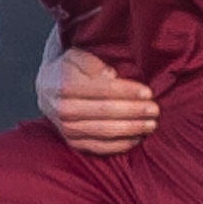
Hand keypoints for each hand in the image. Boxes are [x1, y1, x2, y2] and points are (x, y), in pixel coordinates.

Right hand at [35, 41, 158, 154]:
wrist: (47, 88)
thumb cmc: (69, 69)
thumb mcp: (76, 56)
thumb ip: (92, 62)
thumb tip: (110, 75)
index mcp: (64, 85)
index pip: (102, 90)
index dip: (127, 92)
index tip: (148, 92)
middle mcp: (63, 109)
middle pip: (105, 112)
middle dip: (134, 111)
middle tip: (155, 110)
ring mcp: (66, 129)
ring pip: (104, 131)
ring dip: (131, 129)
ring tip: (151, 125)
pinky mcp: (72, 142)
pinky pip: (99, 147)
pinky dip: (120, 145)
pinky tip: (137, 138)